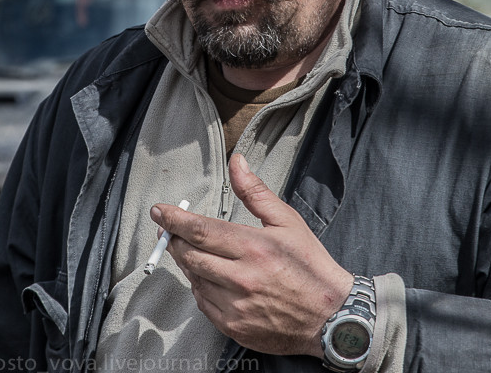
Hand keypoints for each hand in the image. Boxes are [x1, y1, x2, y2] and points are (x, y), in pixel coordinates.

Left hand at [150, 153, 352, 357]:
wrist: (332, 318)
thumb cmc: (311, 267)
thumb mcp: (287, 222)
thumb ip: (255, 192)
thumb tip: (236, 162)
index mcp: (253, 247)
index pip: (199, 230)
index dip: (173, 220)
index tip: (159, 212)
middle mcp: (241, 278)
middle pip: (189, 255)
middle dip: (175, 240)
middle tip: (172, 231)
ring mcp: (236, 306)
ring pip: (194, 279)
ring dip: (190, 264)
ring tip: (203, 254)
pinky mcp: (234, 327)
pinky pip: (202, 303)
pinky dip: (202, 287)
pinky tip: (215, 278)